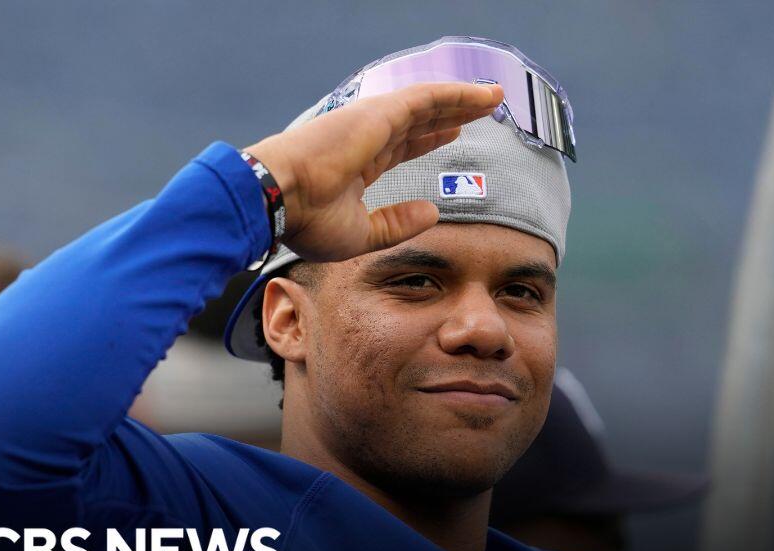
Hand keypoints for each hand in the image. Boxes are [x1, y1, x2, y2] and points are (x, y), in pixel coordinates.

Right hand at [243, 82, 503, 262]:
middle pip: (420, 119)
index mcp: (358, 164)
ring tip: (495, 95)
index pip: (402, 145)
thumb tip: (432, 214)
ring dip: (463, 98)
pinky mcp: (381, 113)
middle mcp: (367, 137)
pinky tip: (483, 95)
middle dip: (451, 113)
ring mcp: (373, 122)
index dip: (428, 137)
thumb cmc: (306, 221)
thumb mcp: (360, 234)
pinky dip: (458, 94)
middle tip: (481, 108)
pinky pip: (429, 97)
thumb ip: (396, 224)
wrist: (278, 199)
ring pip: (429, 103)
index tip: (451, 133)